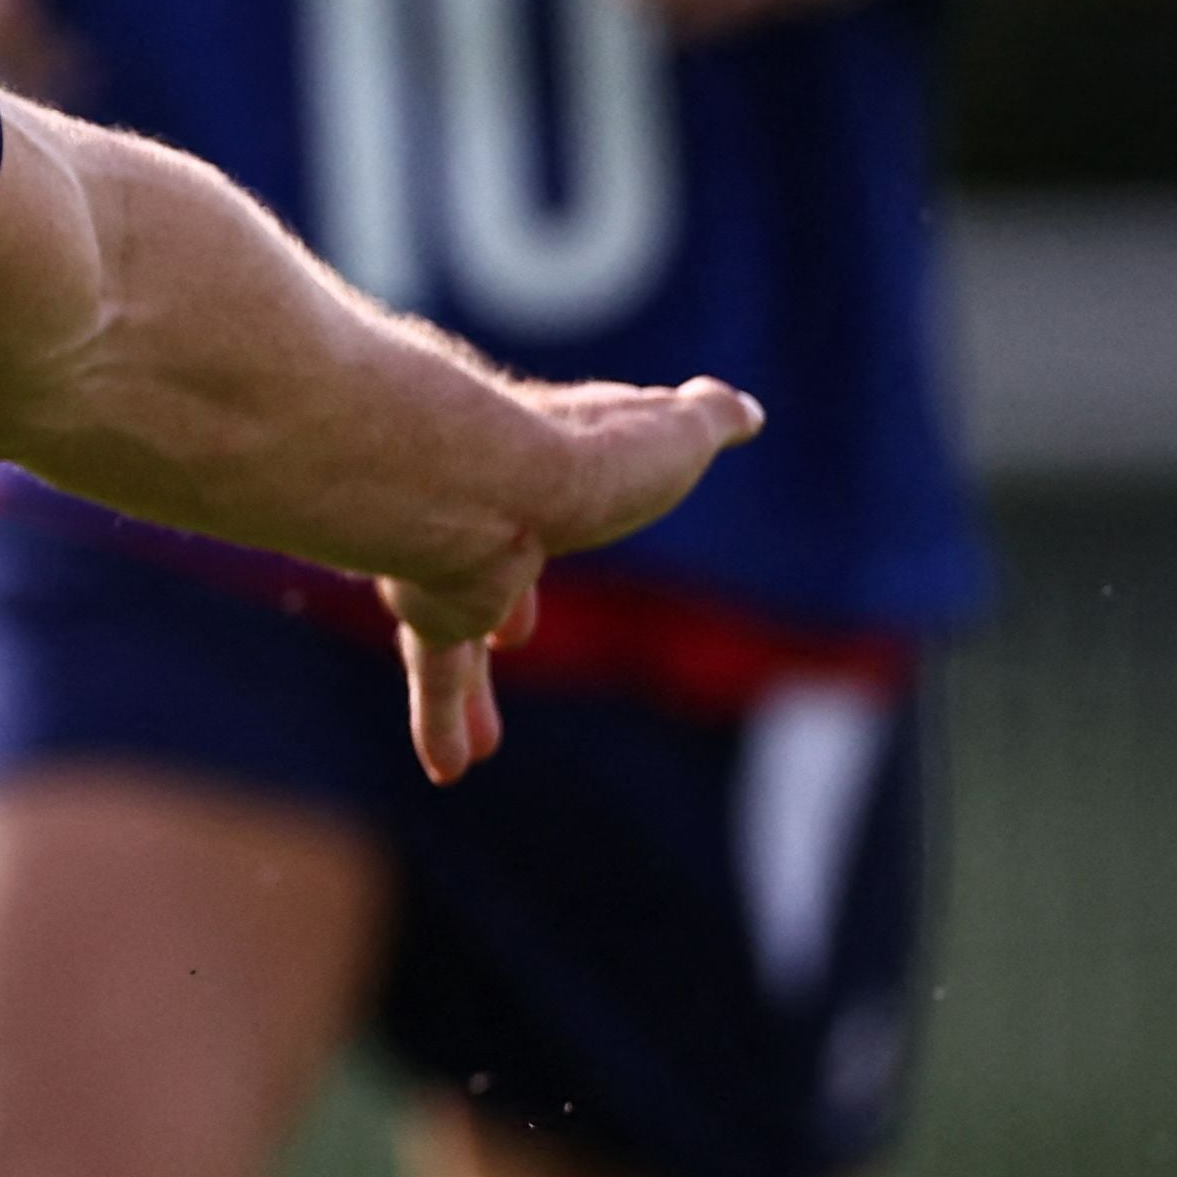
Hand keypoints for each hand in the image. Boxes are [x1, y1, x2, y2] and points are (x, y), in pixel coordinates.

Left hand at [376, 374, 766, 783]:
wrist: (496, 479)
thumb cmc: (594, 453)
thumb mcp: (676, 433)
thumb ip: (708, 420)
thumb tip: (743, 408)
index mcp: (548, 474)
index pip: (552, 498)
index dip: (560, 523)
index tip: (552, 551)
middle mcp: (486, 517)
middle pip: (491, 575)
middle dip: (500, 609)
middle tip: (510, 638)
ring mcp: (449, 561)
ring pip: (450, 639)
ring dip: (461, 695)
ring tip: (477, 750)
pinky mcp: (433, 606)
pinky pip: (437, 674)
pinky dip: (440, 719)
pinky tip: (449, 768)